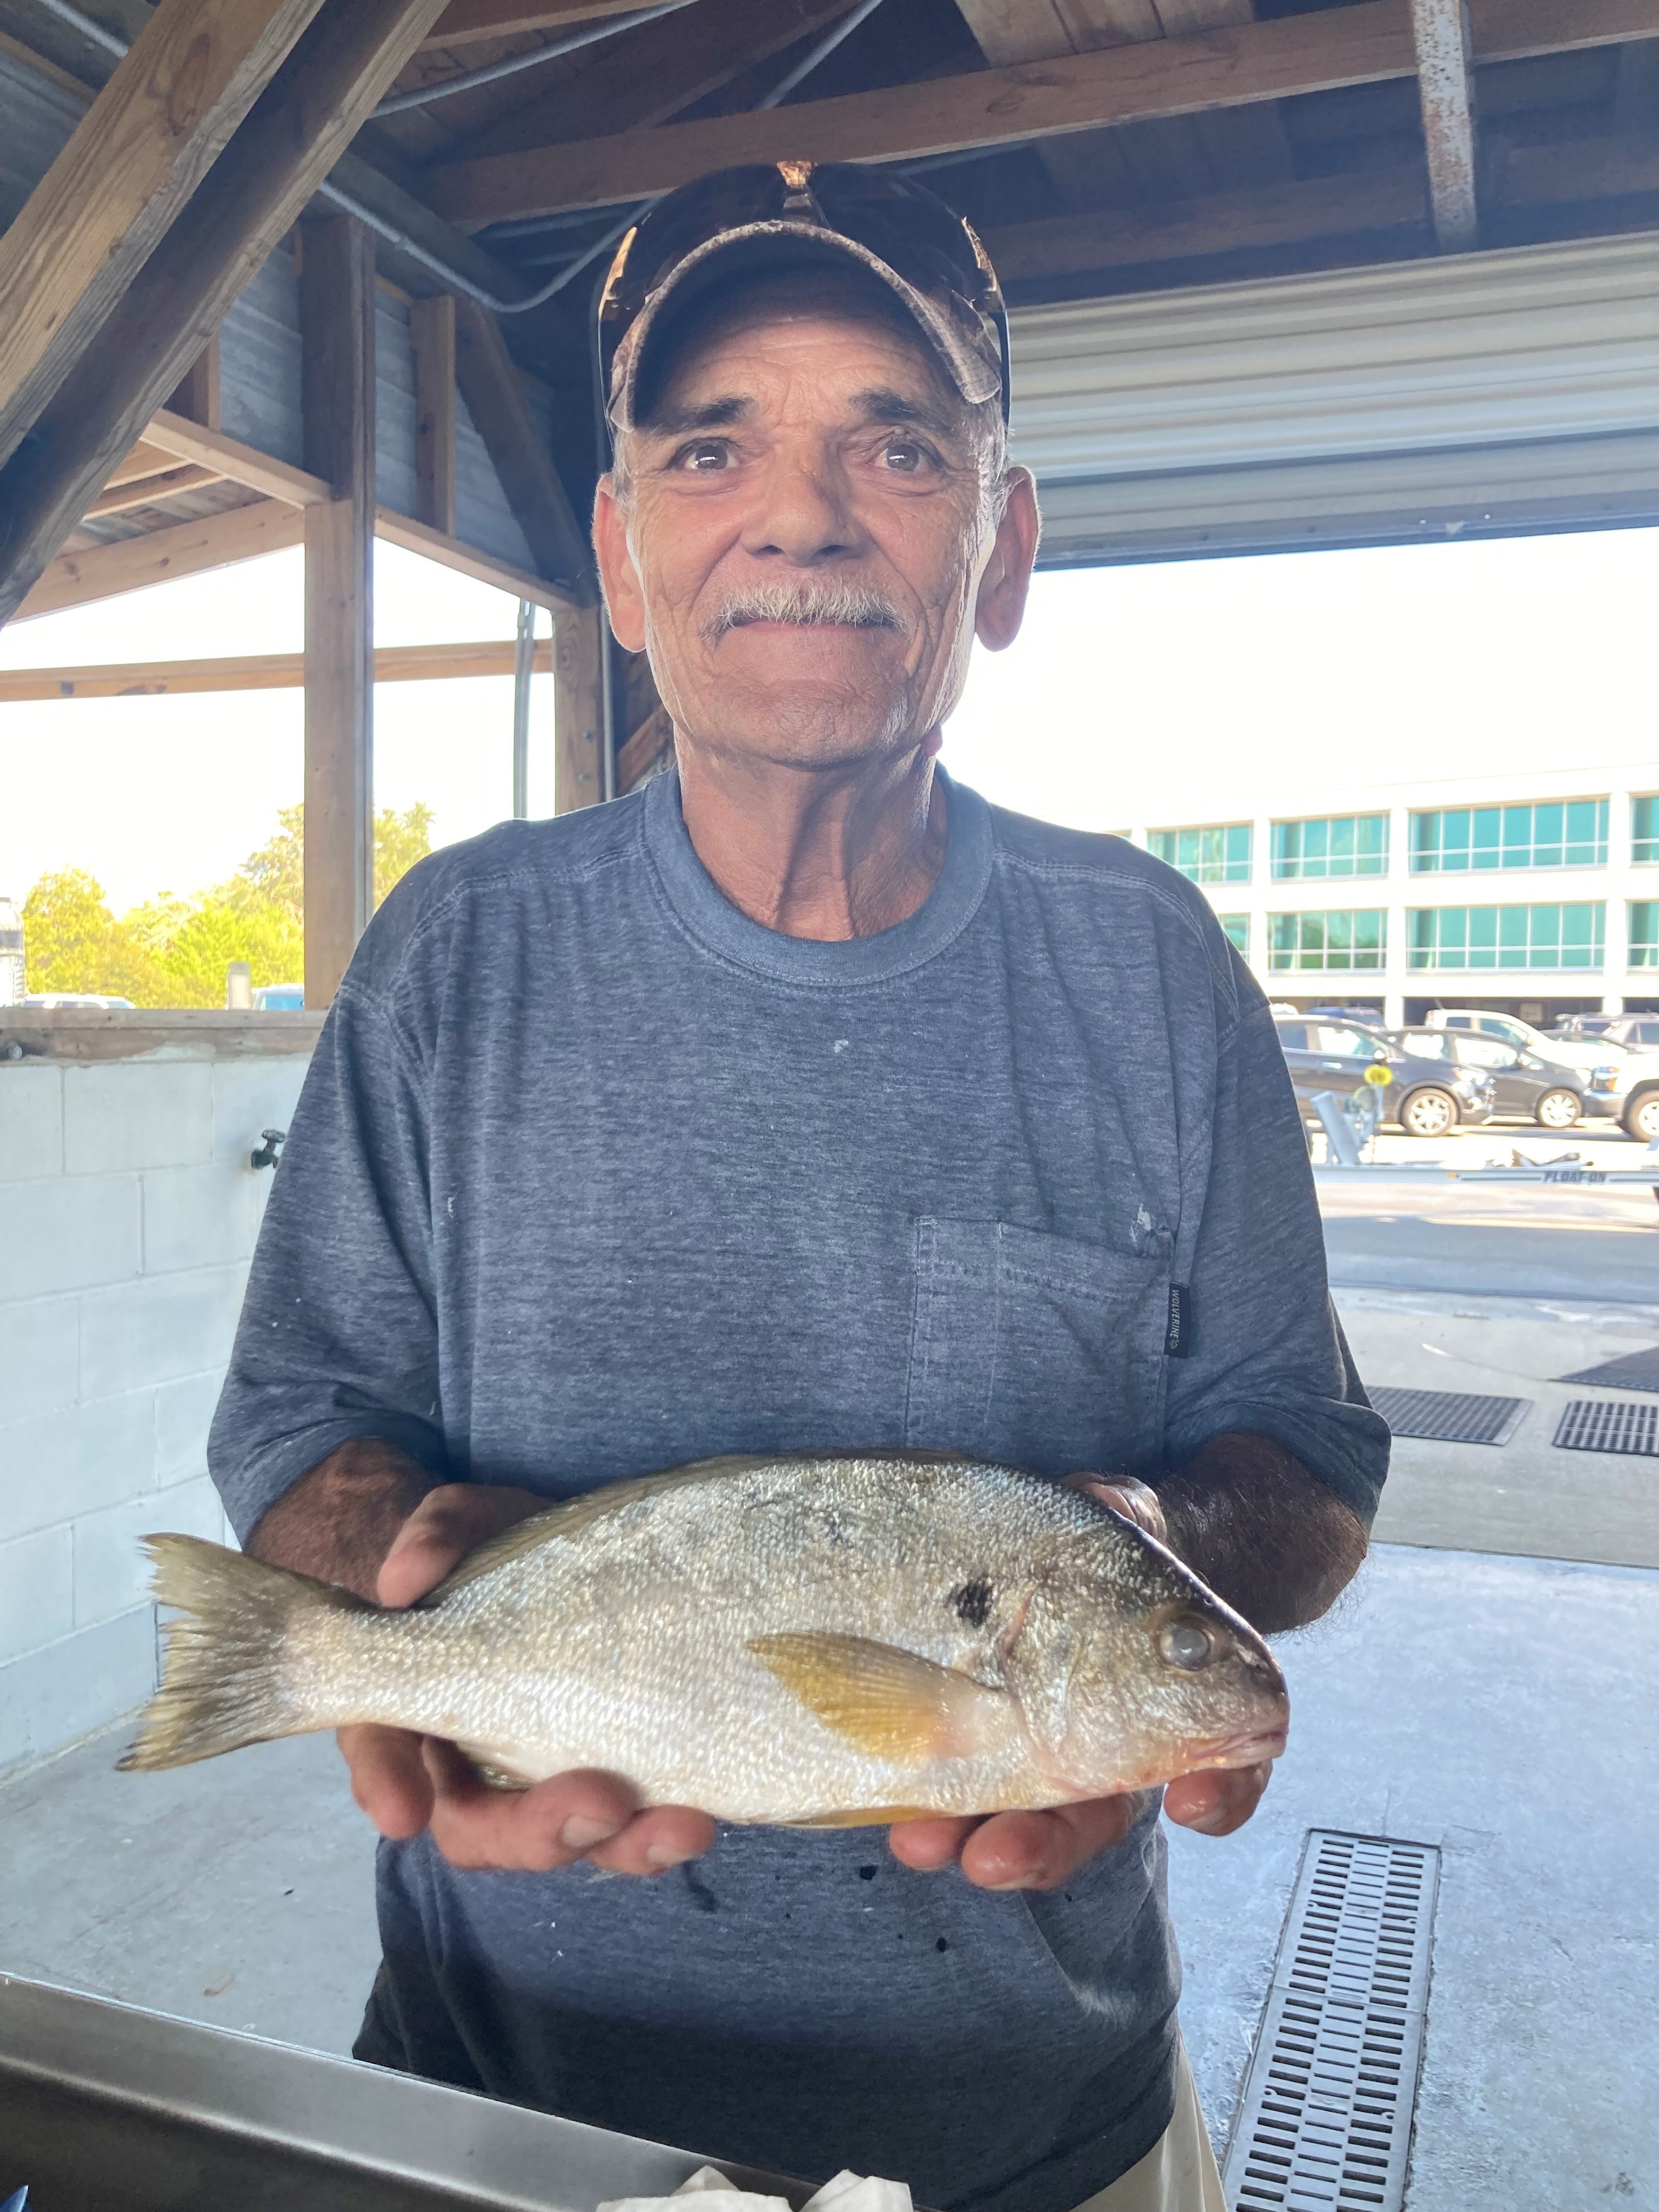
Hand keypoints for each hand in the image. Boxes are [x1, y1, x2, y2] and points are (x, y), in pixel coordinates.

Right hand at [338, 1482, 716, 1876]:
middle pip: (483, 1829)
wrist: (556, 1557)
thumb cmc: (487, 1547)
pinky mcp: (612, 1773)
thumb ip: (435, 1537)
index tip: (404, 1809)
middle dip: (539, 1831)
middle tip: (597, 1805)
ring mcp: (545, 1780)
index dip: (386, 1785)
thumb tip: (408, 1577)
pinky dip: (661, 1827)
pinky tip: (700, 1815)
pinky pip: (629, 1820)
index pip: (382, 1758)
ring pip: (567, 1839)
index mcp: (411, 1712)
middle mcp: (471, 1766)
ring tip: (680, 1825)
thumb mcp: (461, 1523)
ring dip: (621, 1843)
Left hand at [888, 1470, 1269, 1887]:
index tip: (1194, 1800)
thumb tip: (1105, 1498)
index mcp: (1173, 1701)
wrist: (1051, 1544)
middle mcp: (1107, 1747)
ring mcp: (1035, 1756)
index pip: (1218, 1765)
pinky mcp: (967, 1749)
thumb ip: (1122, 1514)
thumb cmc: (1104, 1538)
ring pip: (1012, 1823)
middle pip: (1089, 1819)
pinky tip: (905, 1824)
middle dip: (1041, 1845)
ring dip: (965, 1839)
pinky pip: (950, 1796)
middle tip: (996, 1854)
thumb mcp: (1122, 1514)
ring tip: (921, 1842)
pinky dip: (929, 1813)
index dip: (1220, 1792)